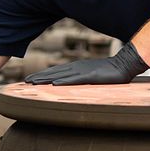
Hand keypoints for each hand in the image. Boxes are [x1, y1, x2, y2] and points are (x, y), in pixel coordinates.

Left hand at [25, 41, 146, 85]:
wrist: (124, 65)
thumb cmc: (109, 72)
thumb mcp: (92, 76)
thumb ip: (81, 79)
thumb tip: (70, 85)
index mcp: (76, 67)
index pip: (55, 72)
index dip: (42, 76)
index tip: (30, 80)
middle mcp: (76, 68)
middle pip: (54, 72)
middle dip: (39, 77)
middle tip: (25, 82)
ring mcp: (83, 71)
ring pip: (60, 75)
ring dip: (46, 79)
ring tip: (33, 83)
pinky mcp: (90, 76)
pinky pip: (75, 79)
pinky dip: (64, 80)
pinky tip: (54, 84)